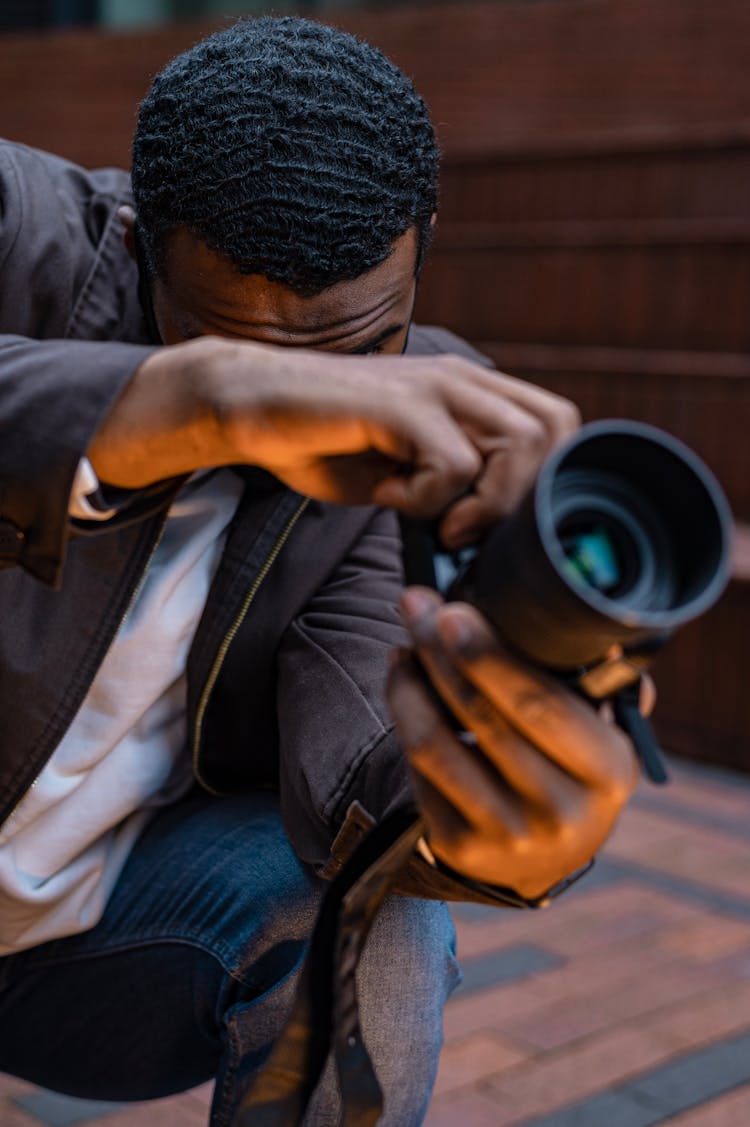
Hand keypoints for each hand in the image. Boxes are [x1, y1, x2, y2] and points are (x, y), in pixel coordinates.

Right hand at [89, 338, 577, 546]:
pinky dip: (427, 500)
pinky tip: (387, 496)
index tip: (497, 527)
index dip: (545, 480)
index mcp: (473, 393)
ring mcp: (435, 386)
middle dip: (521, 498)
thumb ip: (454, 493)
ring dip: (484, 502)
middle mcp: (464, 380)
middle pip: (555, 430)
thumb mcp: (406, 475)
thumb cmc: (327, 444)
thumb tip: (490, 549)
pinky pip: (453, 463)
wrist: (253, 407)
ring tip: (434, 520)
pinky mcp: (400, 403)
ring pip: (520, 443)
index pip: (557, 424)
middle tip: (469, 528)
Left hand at [386, 587, 639, 897]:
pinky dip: (404, 717)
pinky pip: (419, 768)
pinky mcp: (461, 846)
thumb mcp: (600, 736)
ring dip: (409, 684)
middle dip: (440, 652)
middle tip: (416, 607)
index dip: (489, 656)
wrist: (543, 857)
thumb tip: (596, 633)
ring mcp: (508, 835)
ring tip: (404, 646)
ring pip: (436, 743)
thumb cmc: (570, 770)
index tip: (453, 613)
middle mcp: (561, 811)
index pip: (541, 704)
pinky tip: (403, 685)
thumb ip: (600, 686)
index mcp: (607, 770)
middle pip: (481, 715)